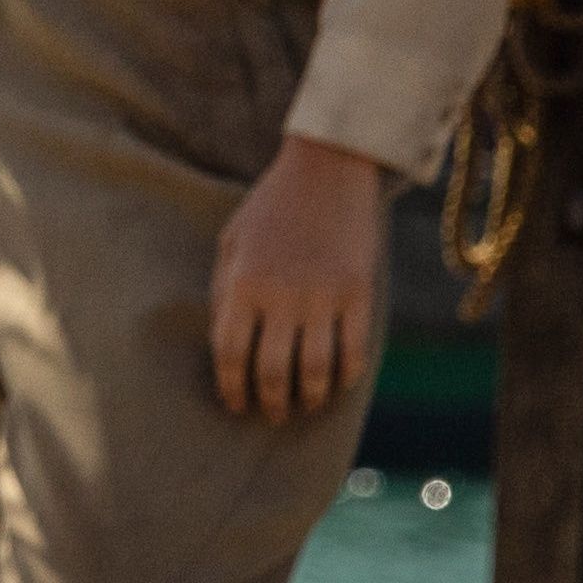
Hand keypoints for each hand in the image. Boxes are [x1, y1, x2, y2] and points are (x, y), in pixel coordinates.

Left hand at [208, 135, 386, 420]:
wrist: (326, 169)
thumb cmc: (270, 207)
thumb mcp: (232, 241)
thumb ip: (225, 290)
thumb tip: (224, 342)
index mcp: (242, 283)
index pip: (229, 353)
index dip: (231, 386)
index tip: (234, 404)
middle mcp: (280, 295)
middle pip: (272, 371)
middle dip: (270, 402)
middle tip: (271, 413)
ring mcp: (323, 297)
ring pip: (316, 370)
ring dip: (309, 398)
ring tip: (304, 406)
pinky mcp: (359, 293)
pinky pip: (354, 351)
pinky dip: (346, 377)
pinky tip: (338, 385)